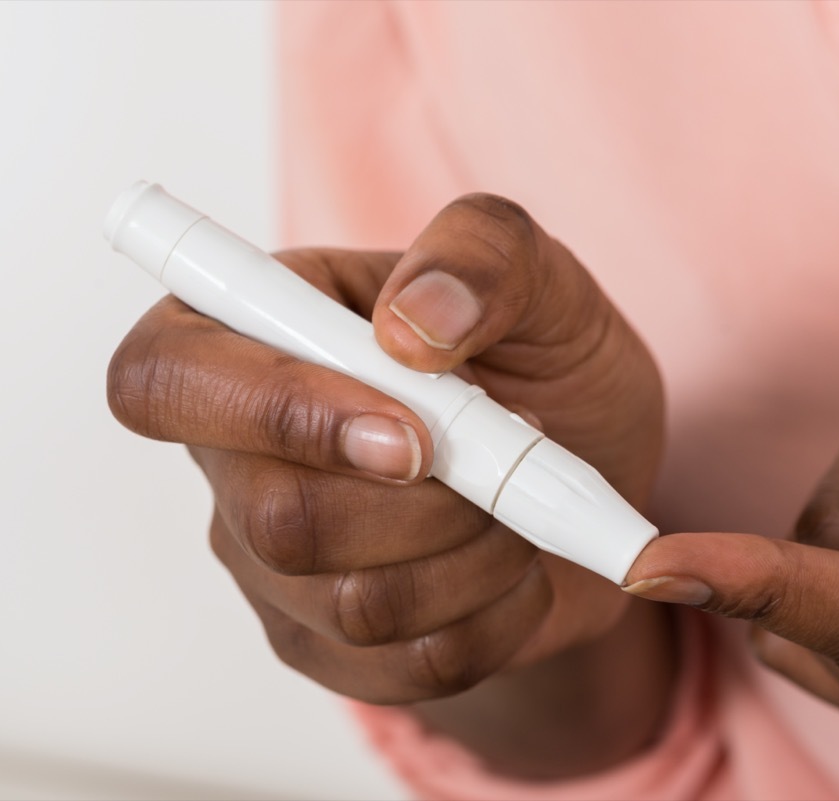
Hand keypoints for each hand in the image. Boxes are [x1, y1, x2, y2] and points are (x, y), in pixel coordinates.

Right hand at [108, 195, 670, 775]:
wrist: (589, 467)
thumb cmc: (538, 354)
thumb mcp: (537, 272)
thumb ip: (482, 254)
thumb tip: (413, 324)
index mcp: (254, 335)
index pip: (163, 379)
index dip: (274, 411)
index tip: (408, 430)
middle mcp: (240, 460)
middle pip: (279, 522)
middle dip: (432, 502)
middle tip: (504, 450)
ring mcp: (275, 567)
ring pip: (357, 606)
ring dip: (481, 554)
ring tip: (516, 500)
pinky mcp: (333, 645)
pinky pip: (415, 667)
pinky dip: (501, 614)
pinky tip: (512, 562)